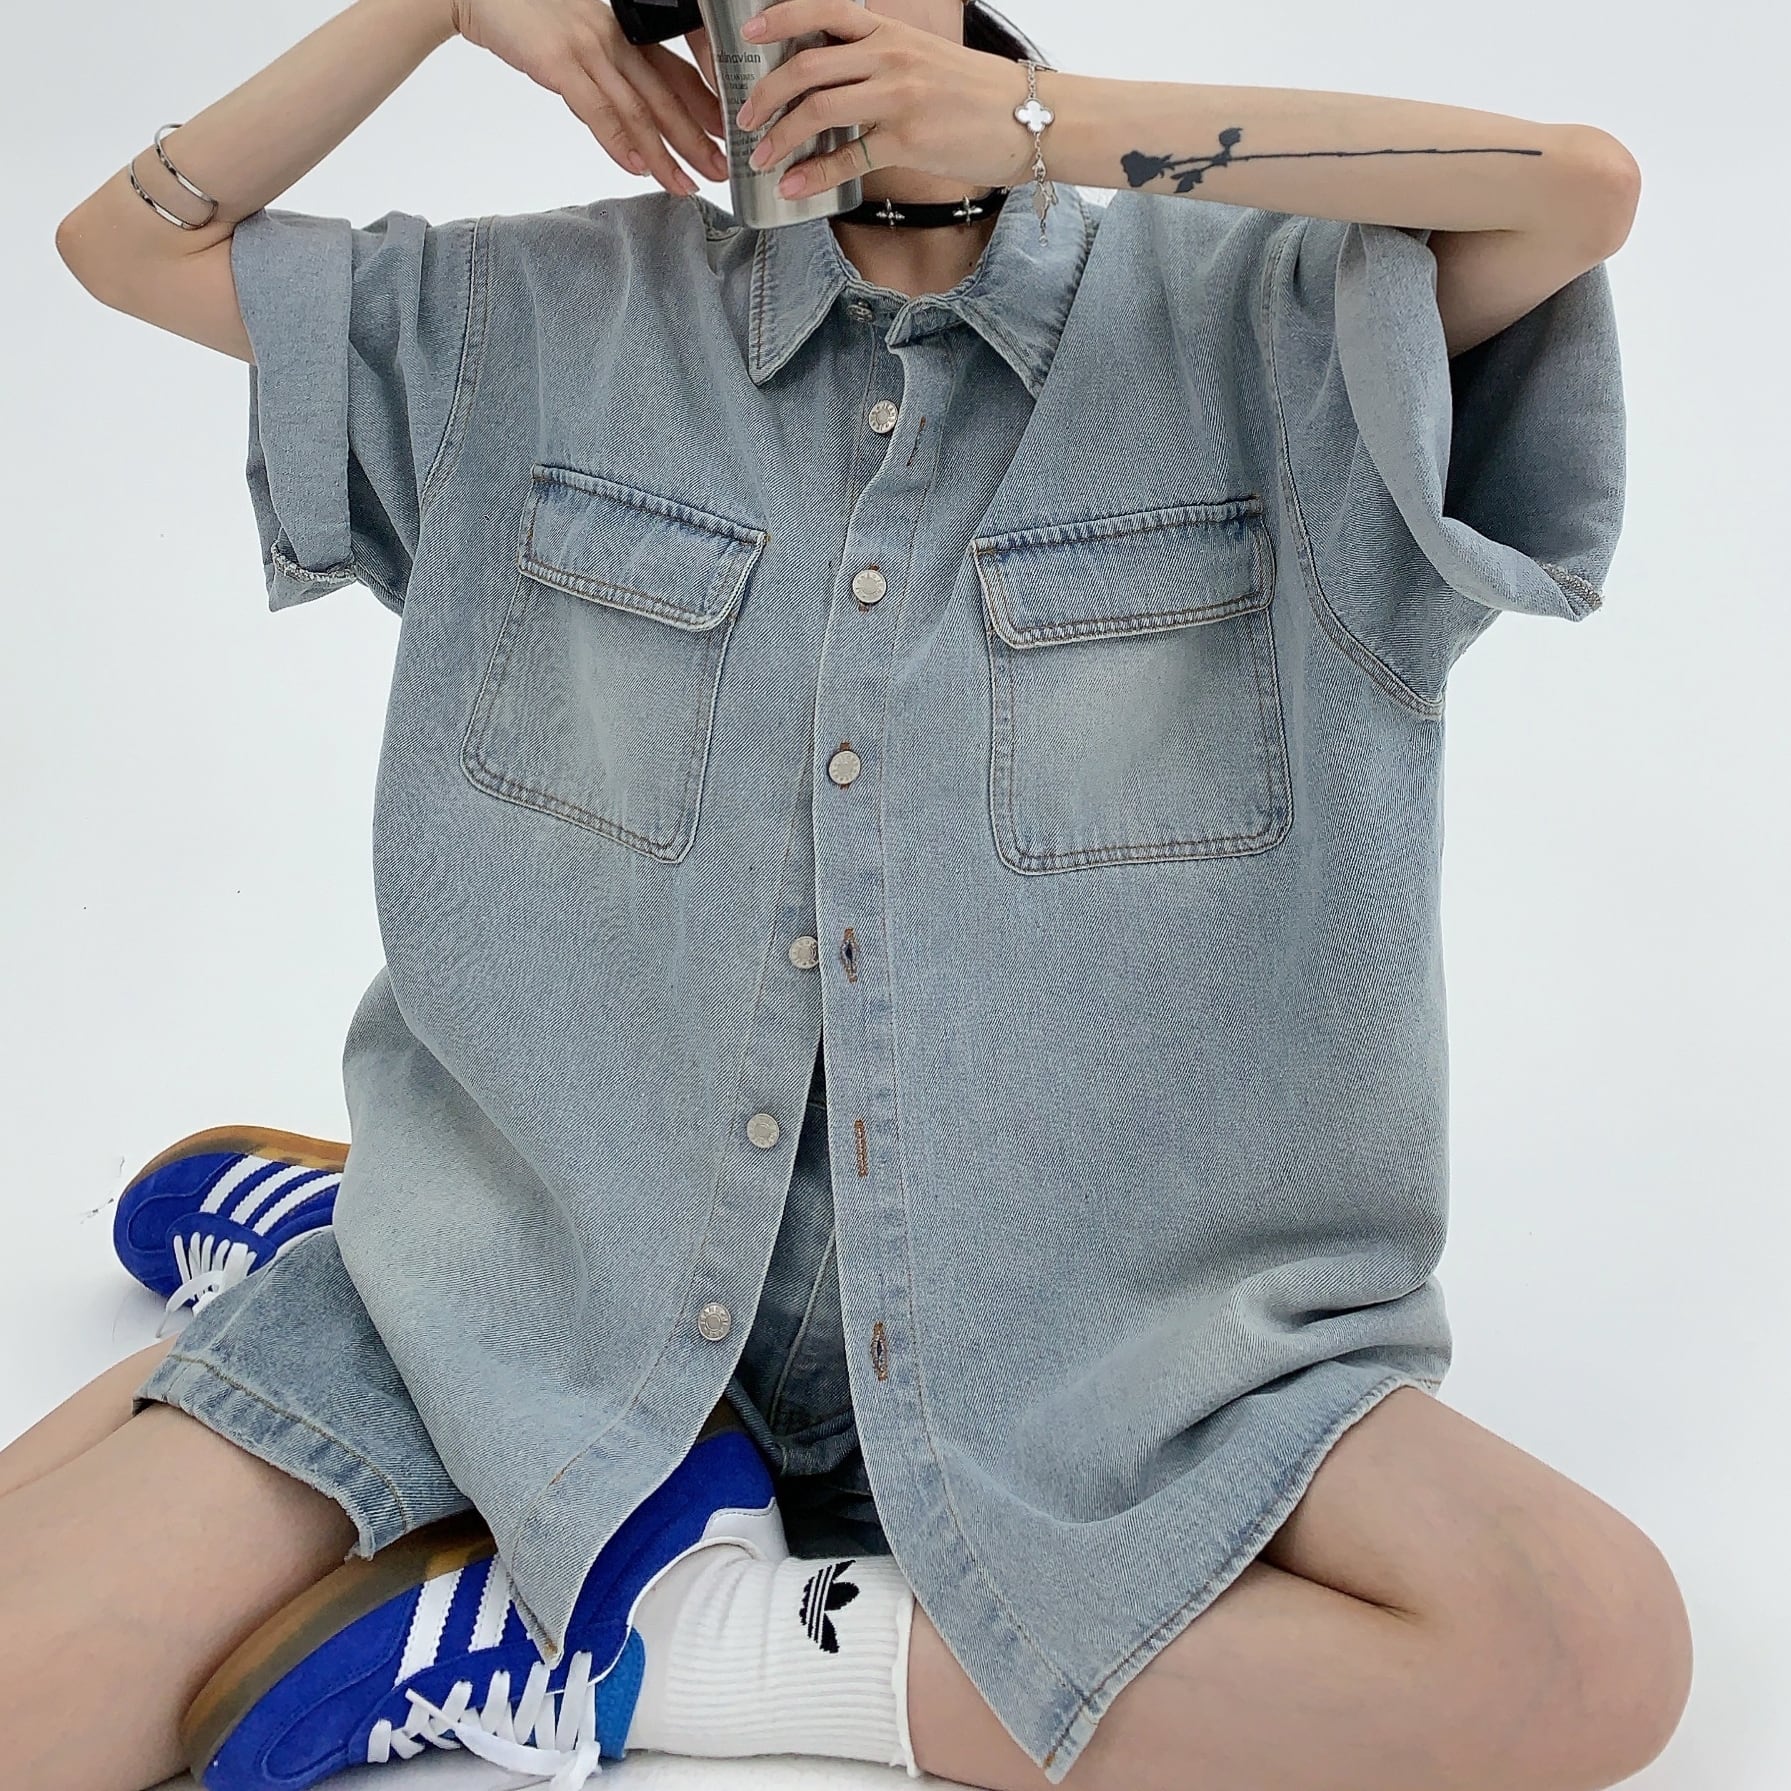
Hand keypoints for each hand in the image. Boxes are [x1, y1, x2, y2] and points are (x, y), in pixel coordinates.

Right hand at [451, 0, 730, 194]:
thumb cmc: (525, 17)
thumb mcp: (577, 43)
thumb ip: (604, 77)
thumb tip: (624, 123)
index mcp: (622, 34)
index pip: (675, 74)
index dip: (703, 108)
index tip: (725, 137)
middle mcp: (613, 41)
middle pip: (665, 97)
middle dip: (697, 139)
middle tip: (721, 171)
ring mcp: (588, 51)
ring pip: (638, 109)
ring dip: (664, 153)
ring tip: (685, 185)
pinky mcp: (559, 63)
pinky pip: (596, 109)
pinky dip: (619, 141)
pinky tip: (638, 167)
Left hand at [733, 0, 1035, 199]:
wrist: (1031, 117)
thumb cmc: (979, 95)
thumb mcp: (926, 58)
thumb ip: (884, 61)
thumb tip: (841, 80)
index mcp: (891, 31)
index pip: (822, 10)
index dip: (778, 18)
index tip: (749, 34)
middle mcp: (889, 57)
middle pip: (806, 66)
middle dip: (765, 94)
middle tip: (745, 117)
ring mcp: (897, 98)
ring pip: (817, 111)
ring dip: (779, 135)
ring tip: (761, 156)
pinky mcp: (906, 141)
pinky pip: (845, 158)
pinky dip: (811, 175)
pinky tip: (791, 186)